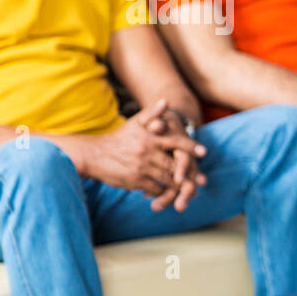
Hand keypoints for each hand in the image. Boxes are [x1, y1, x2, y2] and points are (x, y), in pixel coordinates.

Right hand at [82, 99, 206, 206]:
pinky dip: (163, 192)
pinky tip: (167, 194)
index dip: (190, 147)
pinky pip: (156, 189)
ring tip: (189, 190)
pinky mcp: (135, 181)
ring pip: (168, 179)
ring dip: (179, 186)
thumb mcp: (134, 123)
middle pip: (175, 164)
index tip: (204, 152)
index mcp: (150, 137)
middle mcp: (147, 151)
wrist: (93, 154)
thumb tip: (167, 101)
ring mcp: (141, 167)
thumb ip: (152, 114)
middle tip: (202, 180)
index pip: (175, 141)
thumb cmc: (118, 138)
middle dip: (189, 174)